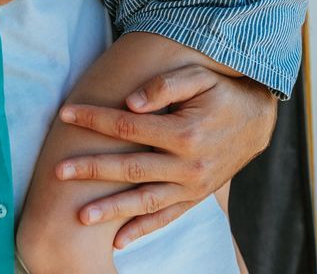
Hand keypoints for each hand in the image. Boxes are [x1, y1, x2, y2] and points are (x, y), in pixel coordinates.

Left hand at [53, 65, 276, 248]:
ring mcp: (192, 186)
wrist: (257, 121)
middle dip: (91, 169)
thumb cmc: (222, 92)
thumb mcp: (200, 76)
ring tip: (80, 215)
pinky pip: (166, 217)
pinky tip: (118, 239)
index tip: (66, 114)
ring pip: (145, 201)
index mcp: (185, 133)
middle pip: (130, 169)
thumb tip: (131, 103)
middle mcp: (188, 165)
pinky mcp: (196, 197)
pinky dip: (142, 230)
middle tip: (58, 171)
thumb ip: (165, 85)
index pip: (128, 127)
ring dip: (111, 209)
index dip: (94, 119)